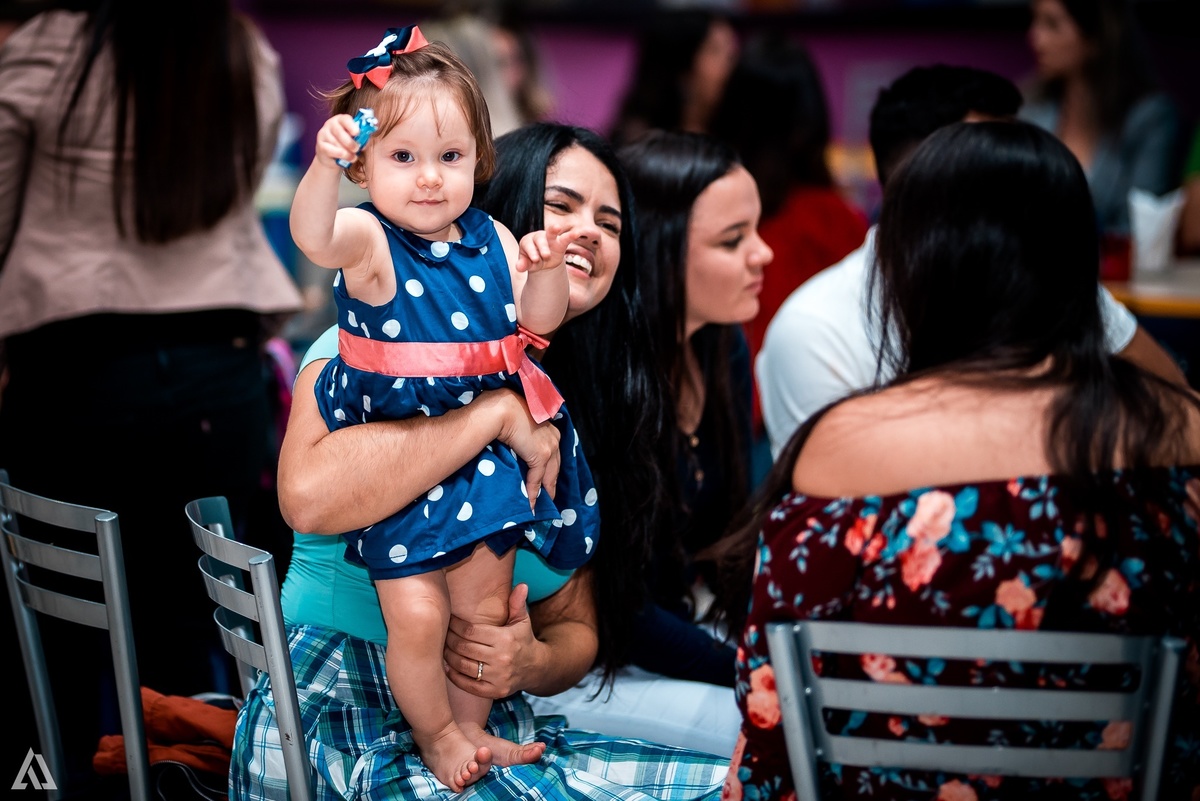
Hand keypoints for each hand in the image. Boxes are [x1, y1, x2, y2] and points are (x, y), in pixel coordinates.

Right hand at [314, 114, 364, 167]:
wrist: (332, 158)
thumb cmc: (346, 145)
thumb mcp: (354, 139)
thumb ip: (361, 136)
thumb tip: (370, 134)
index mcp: (341, 119)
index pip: (345, 119)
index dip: (351, 126)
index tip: (357, 133)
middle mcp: (330, 124)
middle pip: (340, 132)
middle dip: (350, 143)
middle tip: (356, 149)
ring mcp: (323, 134)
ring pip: (337, 143)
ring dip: (347, 152)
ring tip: (354, 157)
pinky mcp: (320, 145)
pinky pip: (332, 151)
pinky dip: (341, 156)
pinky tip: (348, 158)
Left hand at [444, 583, 538, 698]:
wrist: (536, 668)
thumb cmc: (523, 639)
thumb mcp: (522, 621)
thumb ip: (517, 603)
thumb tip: (522, 585)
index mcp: (505, 639)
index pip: (471, 631)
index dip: (456, 626)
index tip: (449, 620)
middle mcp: (501, 659)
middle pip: (464, 648)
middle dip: (449, 640)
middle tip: (441, 633)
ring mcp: (497, 678)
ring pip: (463, 666)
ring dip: (449, 657)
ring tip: (442, 648)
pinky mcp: (494, 692)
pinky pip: (468, 685)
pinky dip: (455, 676)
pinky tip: (448, 667)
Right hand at [490, 390, 559, 505]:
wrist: (501, 409)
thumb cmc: (504, 412)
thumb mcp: (518, 424)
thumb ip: (522, 435)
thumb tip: (516, 445)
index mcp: (550, 428)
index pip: (553, 454)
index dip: (549, 469)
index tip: (546, 480)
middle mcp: (554, 437)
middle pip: (555, 467)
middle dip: (551, 483)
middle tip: (547, 498)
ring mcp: (549, 446)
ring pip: (549, 476)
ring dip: (543, 492)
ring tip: (539, 505)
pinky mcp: (541, 455)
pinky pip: (537, 480)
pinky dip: (533, 493)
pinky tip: (530, 504)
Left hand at [513, 224, 570, 273]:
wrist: (543, 262)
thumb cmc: (532, 261)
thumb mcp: (528, 264)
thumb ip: (523, 265)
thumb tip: (518, 267)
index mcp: (527, 241)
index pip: (528, 245)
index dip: (531, 251)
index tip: (535, 259)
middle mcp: (538, 237)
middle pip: (540, 239)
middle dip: (543, 247)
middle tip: (545, 256)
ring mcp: (550, 238)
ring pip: (551, 232)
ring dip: (554, 229)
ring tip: (557, 227)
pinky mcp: (561, 242)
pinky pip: (566, 238)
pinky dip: (571, 235)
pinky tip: (577, 233)